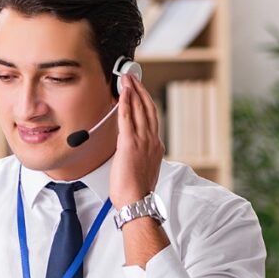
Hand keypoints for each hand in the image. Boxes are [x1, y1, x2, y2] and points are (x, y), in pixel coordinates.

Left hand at [110, 74, 164, 207]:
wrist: (136, 200)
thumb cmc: (136, 191)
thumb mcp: (143, 168)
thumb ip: (141, 155)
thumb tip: (134, 150)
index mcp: (155, 146)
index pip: (152, 118)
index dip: (146, 101)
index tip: (140, 91)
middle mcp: (151, 140)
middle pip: (148, 108)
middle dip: (140, 90)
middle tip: (133, 77)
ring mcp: (142, 141)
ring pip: (140, 110)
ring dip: (133, 92)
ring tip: (128, 79)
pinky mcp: (130, 144)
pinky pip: (127, 118)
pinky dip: (126, 103)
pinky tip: (123, 93)